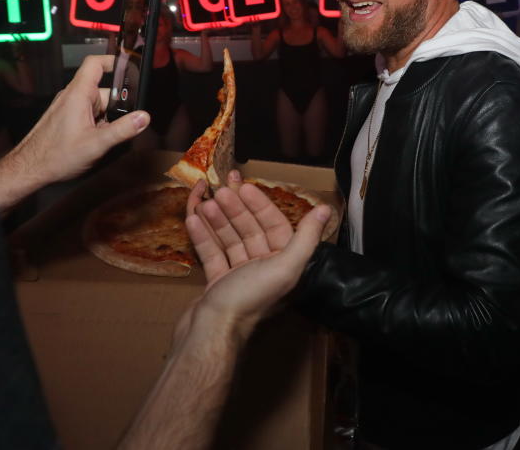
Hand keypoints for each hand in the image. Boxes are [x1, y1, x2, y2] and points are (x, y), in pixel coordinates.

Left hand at [0, 55, 149, 212]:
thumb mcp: (96, 144)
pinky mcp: (67, 118)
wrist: (29, 169)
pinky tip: (98, 141)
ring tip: (107, 138)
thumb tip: (144, 117)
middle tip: (126, 124)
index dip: (112, 62)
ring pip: (98, 105)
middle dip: (118, 107)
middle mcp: (73, 97)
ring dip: (108, 119)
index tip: (129, 69)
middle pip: (104, 91)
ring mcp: (69, 107)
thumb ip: (122, 129)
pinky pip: (90, 114)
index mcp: (78, 95)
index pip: (94, 64)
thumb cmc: (56, 156)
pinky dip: (99, 125)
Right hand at [181, 172, 329, 339]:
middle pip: (250, 230)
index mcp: (284, 265)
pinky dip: (204, 237)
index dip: (260, 205)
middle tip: (220, 189)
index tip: (242, 186)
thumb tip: (326, 209)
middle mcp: (265, 270)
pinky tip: (193, 219)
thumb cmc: (250, 299)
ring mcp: (239, 278)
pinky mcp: (217, 285)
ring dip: (217, 219)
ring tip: (205, 201)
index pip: (274, 226)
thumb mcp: (285, 267)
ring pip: (230, 240)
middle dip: (235, 209)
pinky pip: (212, 255)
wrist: (211, 333)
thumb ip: (306, 238)